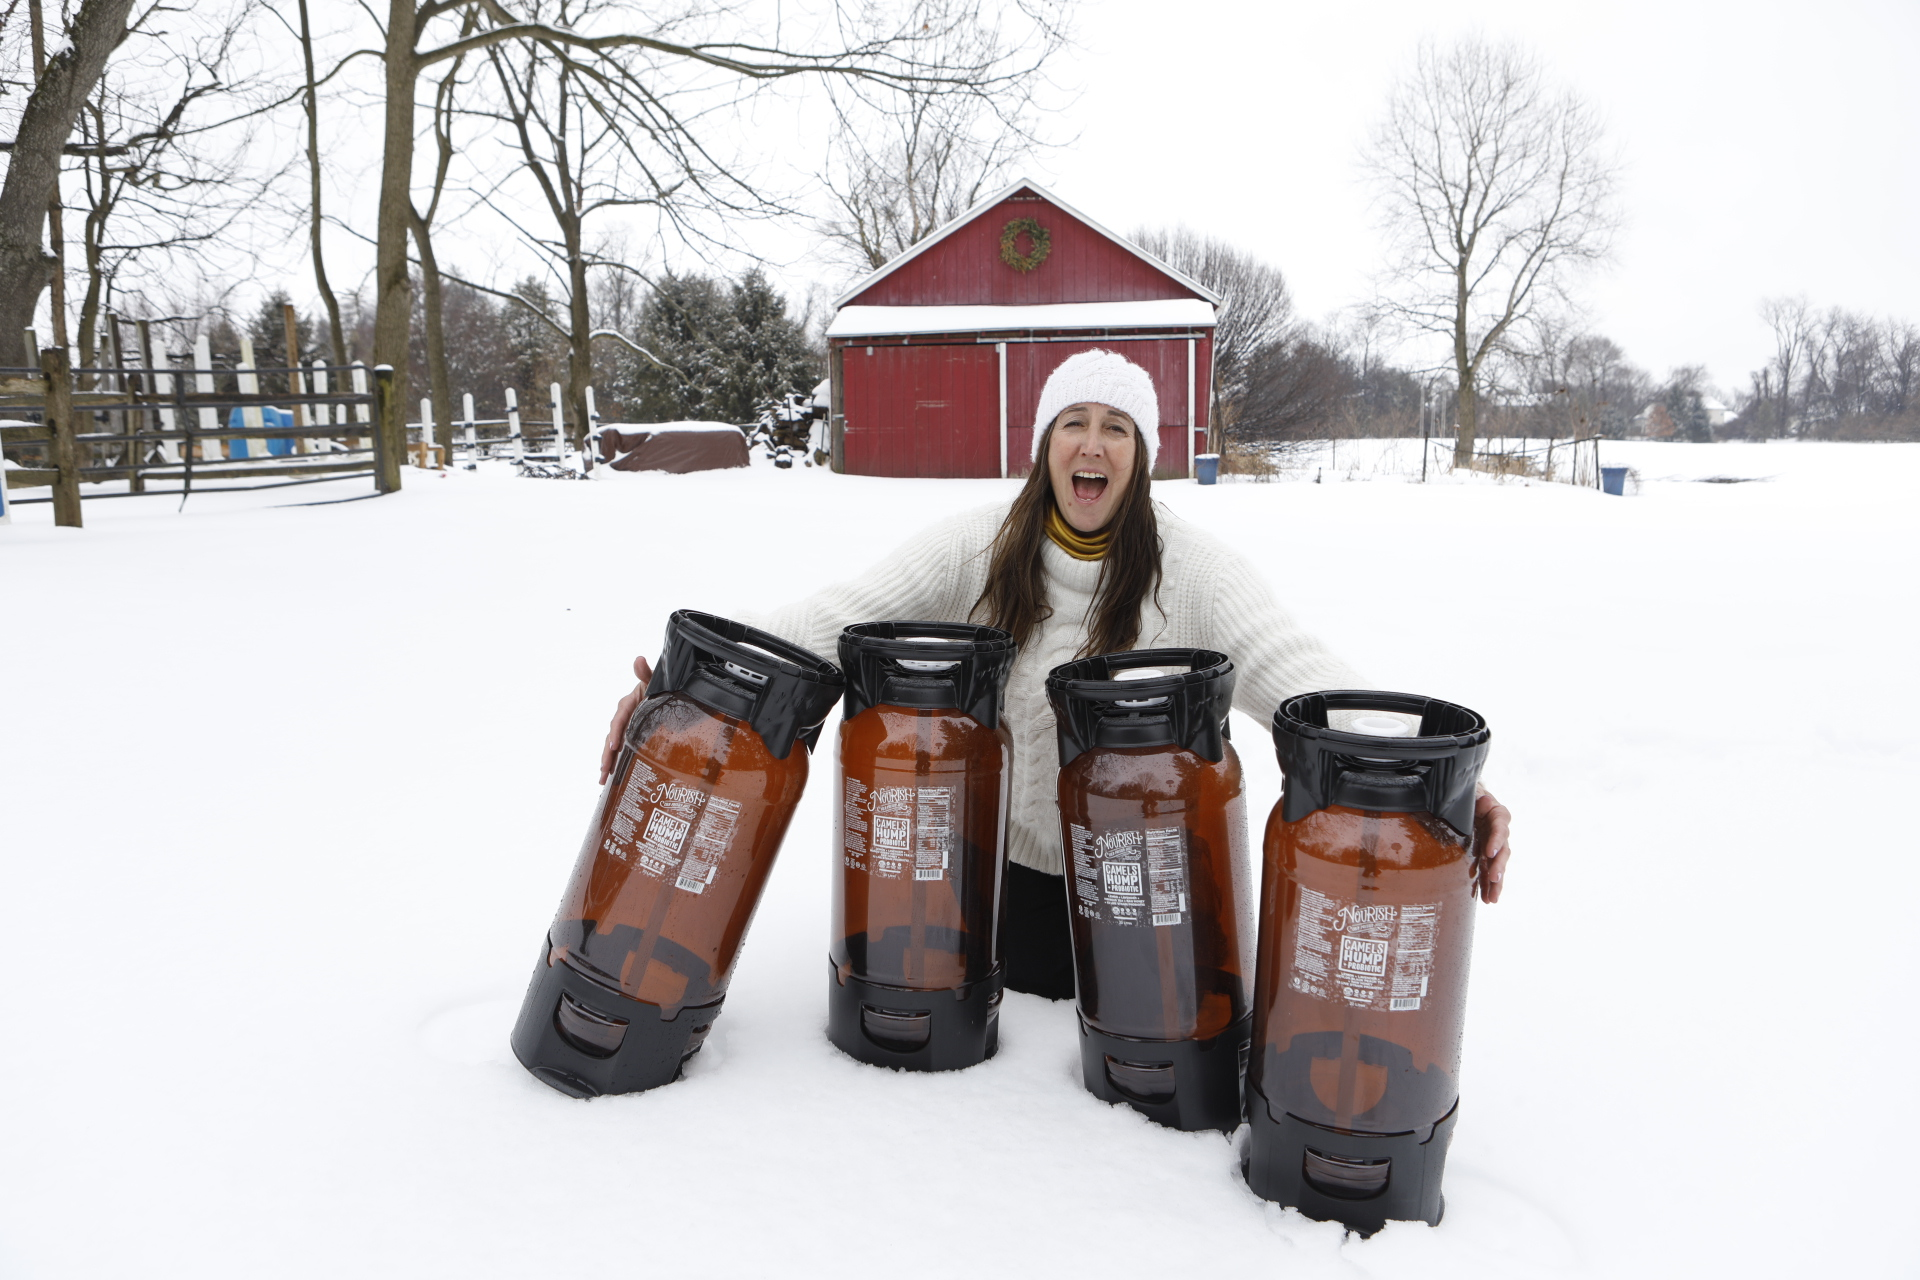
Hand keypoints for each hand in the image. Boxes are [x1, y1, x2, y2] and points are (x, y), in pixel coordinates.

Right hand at [598, 655, 654, 783]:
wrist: (666, 692)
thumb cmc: (658, 687)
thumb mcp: (654, 680)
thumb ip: (646, 673)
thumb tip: (638, 659)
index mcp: (628, 704)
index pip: (619, 719)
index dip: (616, 733)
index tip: (615, 746)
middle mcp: (624, 717)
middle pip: (612, 737)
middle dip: (607, 754)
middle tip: (605, 770)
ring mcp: (626, 728)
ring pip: (613, 746)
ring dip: (607, 762)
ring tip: (603, 778)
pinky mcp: (630, 736)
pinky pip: (620, 750)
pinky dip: (614, 762)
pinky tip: (612, 777)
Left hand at [1472, 790, 1512, 903]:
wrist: (1467, 799)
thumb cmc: (1469, 795)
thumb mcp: (1471, 793)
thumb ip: (1477, 797)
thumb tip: (1485, 802)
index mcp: (1497, 815)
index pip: (1500, 828)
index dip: (1497, 840)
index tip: (1490, 852)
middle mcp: (1499, 831)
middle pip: (1503, 850)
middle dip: (1499, 866)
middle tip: (1494, 878)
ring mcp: (1494, 844)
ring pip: (1498, 864)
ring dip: (1497, 882)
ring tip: (1493, 897)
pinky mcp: (1486, 855)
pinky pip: (1489, 870)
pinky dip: (1489, 885)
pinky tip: (1488, 899)